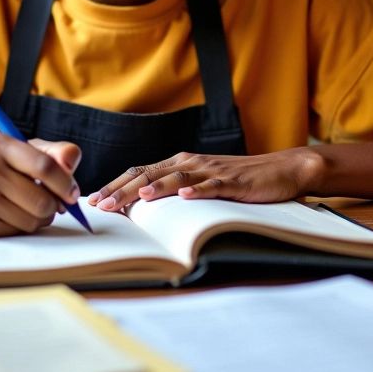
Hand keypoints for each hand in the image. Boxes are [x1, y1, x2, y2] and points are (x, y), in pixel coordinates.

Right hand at [0, 133, 81, 236]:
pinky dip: (20, 228)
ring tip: (28, 209)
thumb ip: (48, 152)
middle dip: (54, 207)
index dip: (66, 183)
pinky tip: (9, 216)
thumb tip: (74, 161)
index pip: (44, 166)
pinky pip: (15, 232)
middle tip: (51, 205)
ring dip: (39, 219)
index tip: (73, 194)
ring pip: (32, 220)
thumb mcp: (12, 149)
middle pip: (42, 200)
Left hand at [87, 149, 322, 212]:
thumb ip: (173, 190)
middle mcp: (190, 162)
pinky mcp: (232, 181)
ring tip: (135, 200)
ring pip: (176, 177)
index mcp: (178, 163)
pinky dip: (198, 189)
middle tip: (101, 204)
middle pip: (149, 175)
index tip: (94, 200)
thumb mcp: (199, 183)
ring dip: (154, 188)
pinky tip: (185, 196)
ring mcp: (210, 170)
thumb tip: (139, 208)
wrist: (278, 170)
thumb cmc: (236, 181)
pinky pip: (212, 185)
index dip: (115, 185)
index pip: (139, 172)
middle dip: (123, 190)